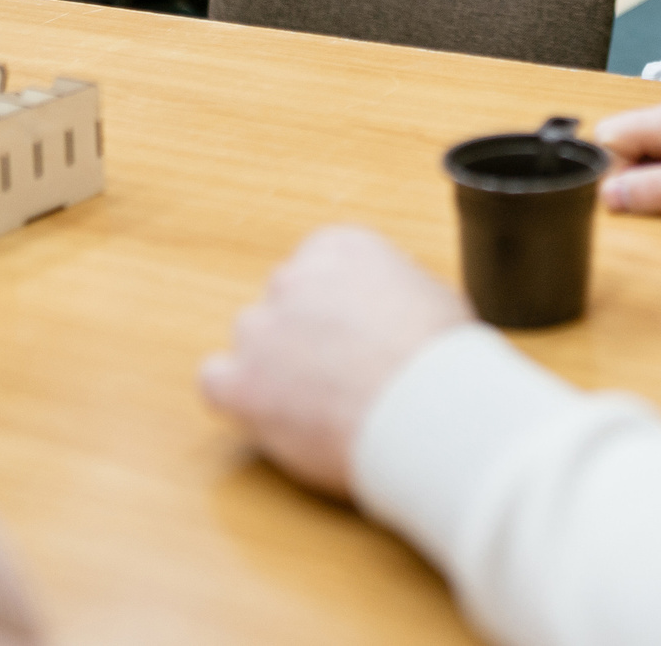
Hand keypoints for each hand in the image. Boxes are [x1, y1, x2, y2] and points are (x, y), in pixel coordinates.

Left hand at [198, 226, 471, 498]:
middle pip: (283, 302)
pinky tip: (268, 413)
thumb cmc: (443, 361)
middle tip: (339, 371)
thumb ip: (393, 292)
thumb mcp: (434, 297)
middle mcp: (293, 278)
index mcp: (341, 247)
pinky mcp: (244, 384)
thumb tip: (392, 311)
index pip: (316, 267)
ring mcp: (262, 330)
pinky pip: (216, 381)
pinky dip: (238, 396)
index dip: (334, 307)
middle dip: (304, 335)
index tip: (351, 332)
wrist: (431, 412)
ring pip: (252, 340)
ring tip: (317, 401)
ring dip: (275, 365)